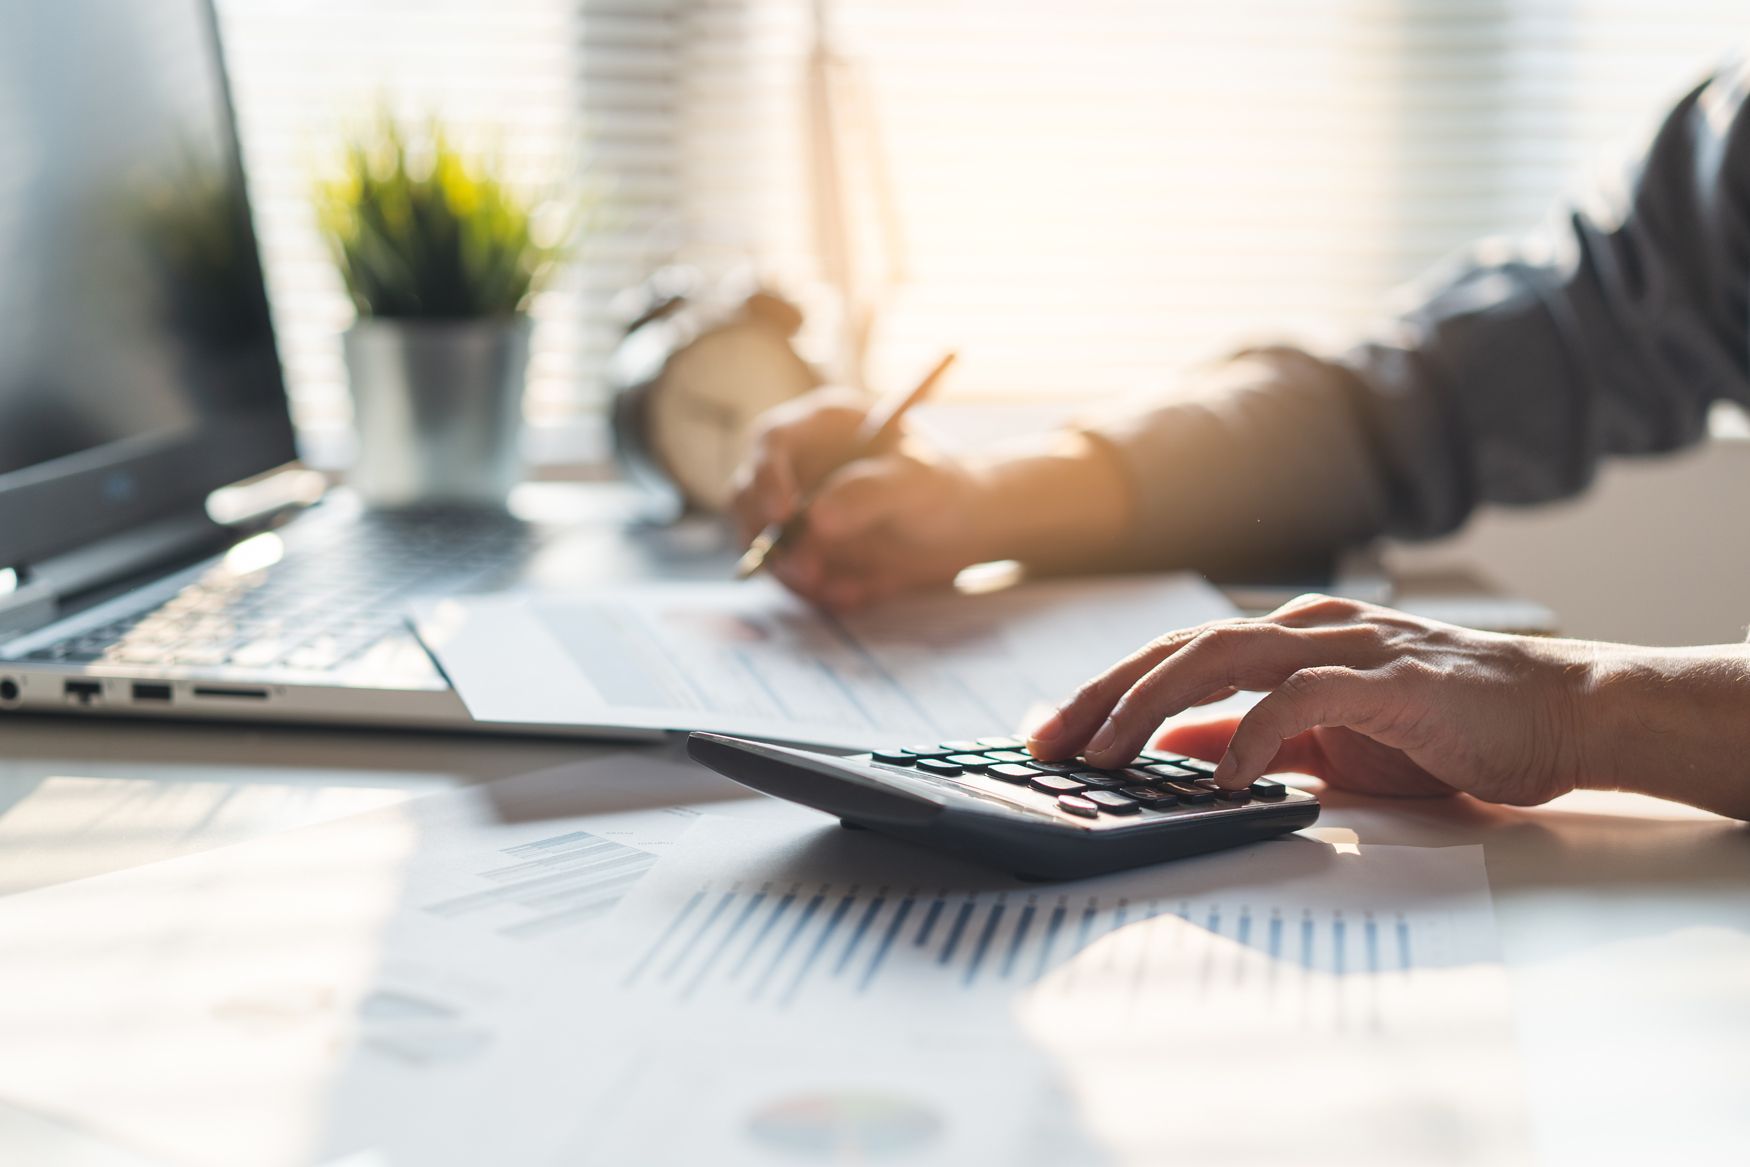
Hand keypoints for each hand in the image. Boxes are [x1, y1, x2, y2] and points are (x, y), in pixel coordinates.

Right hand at [729, 387, 999, 609]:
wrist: (960, 531)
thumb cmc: (941, 489)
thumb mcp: (917, 484)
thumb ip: (869, 493)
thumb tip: (815, 518)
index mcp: (821, 427)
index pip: (772, 441)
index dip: (767, 477)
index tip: (783, 518)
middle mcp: (797, 464)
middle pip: (747, 495)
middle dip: (770, 539)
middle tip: (809, 571)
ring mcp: (793, 508)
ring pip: (762, 542)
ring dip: (793, 573)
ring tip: (846, 590)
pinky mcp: (801, 548)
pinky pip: (789, 574)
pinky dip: (816, 591)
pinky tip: (857, 592)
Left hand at [1028, 594, 1601, 806]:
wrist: (1559, 717)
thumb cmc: (1444, 728)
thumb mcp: (1325, 739)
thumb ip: (1249, 734)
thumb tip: (1169, 747)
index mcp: (1289, 639)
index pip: (1175, 655)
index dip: (1106, 689)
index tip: (1050, 733)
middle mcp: (1309, 629)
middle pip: (1181, 648)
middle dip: (1104, 694)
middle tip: (1048, 744)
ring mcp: (1352, 649)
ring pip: (1225, 656)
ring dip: (1153, 704)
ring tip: (1106, 755)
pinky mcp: (1396, 682)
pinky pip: (1305, 697)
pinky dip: (1254, 732)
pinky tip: (1222, 776)